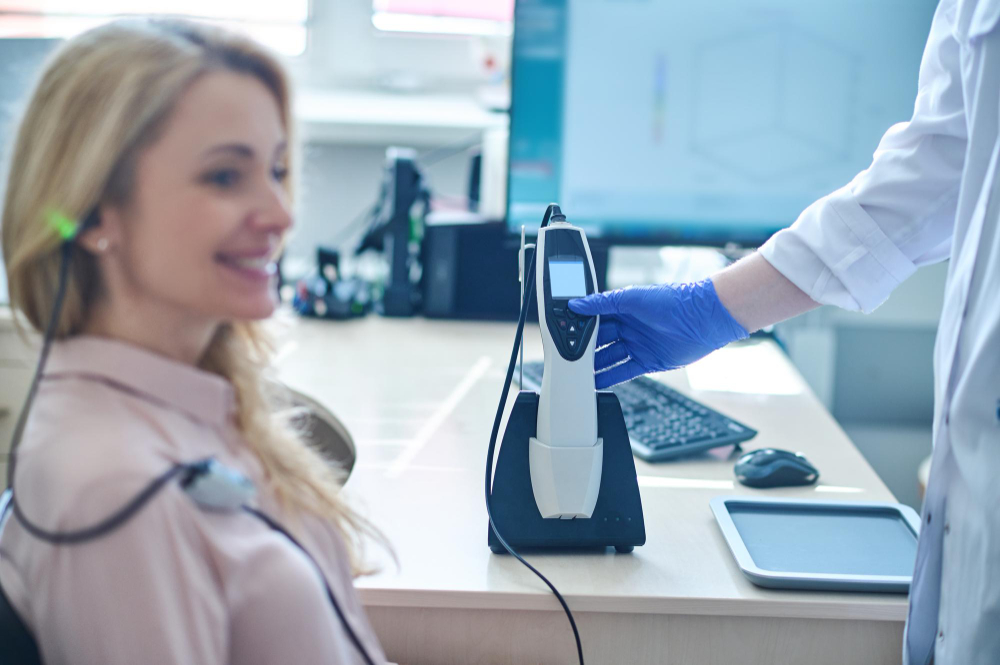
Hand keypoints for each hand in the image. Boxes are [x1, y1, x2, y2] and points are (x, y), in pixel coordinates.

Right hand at [568, 279, 748, 388]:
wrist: (704, 318)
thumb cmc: (672, 300)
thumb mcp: (632, 297)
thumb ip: (603, 302)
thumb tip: (577, 304)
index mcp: (622, 308)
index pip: (594, 319)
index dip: (580, 326)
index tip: (564, 333)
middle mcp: (629, 327)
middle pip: (599, 341)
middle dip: (584, 349)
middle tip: (567, 357)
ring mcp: (638, 345)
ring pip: (609, 358)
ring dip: (594, 366)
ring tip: (577, 374)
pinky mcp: (648, 361)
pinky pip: (624, 372)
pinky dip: (609, 378)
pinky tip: (596, 383)